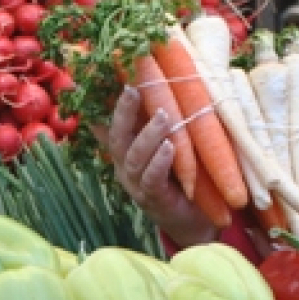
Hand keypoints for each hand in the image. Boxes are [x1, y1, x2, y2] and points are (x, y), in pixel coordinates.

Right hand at [104, 87, 217, 247]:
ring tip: (163, 116)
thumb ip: (158, 121)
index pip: (109, 123)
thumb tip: (159, 83)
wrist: (196, 220)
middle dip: (123, 112)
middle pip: (116, 137)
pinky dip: (159, 162)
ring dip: (148, 136)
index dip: (102, 103)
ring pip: (133, 158)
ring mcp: (136, 184)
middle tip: (132, 89)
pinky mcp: (153, 199)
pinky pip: (151, 179)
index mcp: (125, 150)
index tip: (103, 78)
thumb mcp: (168, 144)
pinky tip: (169, 147)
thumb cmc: (182, 175)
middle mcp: (124, 166)